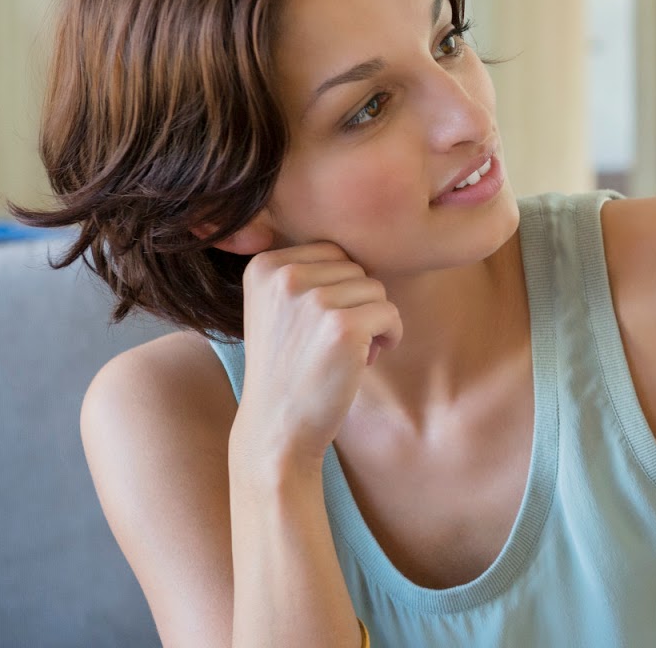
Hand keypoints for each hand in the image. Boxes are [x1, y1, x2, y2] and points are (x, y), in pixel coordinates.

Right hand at [229, 243, 402, 468]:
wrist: (278, 426)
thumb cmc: (289, 366)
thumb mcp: (277, 305)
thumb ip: (305, 269)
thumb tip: (363, 228)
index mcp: (264, 265)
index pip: (333, 252)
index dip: (337, 291)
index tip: (314, 325)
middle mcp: (285, 276)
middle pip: (357, 269)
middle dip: (356, 305)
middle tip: (327, 343)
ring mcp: (314, 301)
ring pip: (377, 291)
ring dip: (371, 323)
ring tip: (339, 354)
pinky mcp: (342, 327)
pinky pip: (391, 314)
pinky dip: (388, 338)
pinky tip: (361, 361)